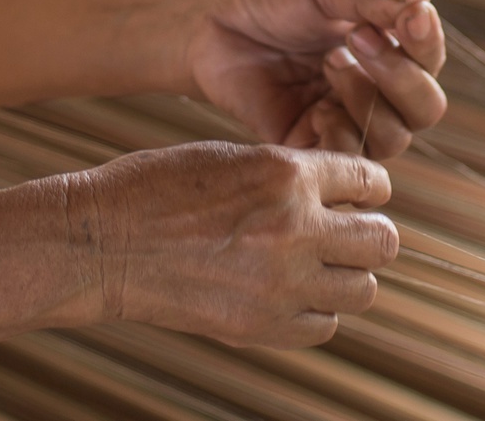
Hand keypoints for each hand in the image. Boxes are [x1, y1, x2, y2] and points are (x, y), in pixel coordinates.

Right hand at [65, 142, 396, 346]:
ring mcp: (280, 284)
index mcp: (284, 173)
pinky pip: (323, 325)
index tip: (360, 195)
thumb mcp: (229, 157)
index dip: (368, 187)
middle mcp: (294, 228)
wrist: (102, 243)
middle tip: (346, 231)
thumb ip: (288, 177)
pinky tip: (290, 292)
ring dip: (346, 274)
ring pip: (362, 289)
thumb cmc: (156, 189)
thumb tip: (338, 196)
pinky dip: (316, 311)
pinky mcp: (261, 327)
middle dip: (369, 232)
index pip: (369, 180)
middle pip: (382, 242)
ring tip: (316, 264)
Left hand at [182, 0, 446, 159]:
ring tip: (330, 63)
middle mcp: (373, 89)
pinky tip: (318, 109)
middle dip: (402, 78)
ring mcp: (343, 119)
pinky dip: (341, 137)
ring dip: (368, 101)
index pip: (429, 58)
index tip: (409, 18)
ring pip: (392, 138)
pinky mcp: (308, 147)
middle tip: (358, 40)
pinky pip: (346, 162)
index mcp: (385, 46)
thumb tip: (421, 3)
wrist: (208, 21)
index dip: (427, 43)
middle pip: (425, 108)